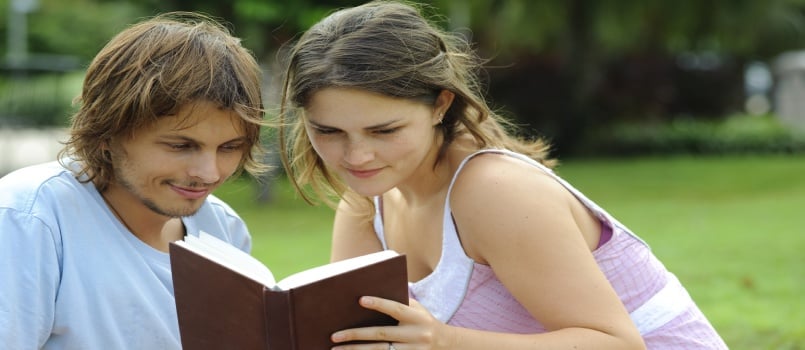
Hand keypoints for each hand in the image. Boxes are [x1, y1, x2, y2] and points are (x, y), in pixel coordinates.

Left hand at [331, 296, 454, 349]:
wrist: (448, 346)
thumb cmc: (425, 322)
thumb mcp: (418, 310)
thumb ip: (400, 303)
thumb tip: (371, 298)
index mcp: (417, 318)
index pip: (396, 309)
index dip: (379, 304)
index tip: (360, 300)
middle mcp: (415, 336)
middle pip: (381, 335)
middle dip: (355, 335)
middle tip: (334, 336)